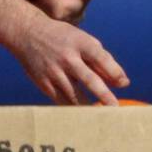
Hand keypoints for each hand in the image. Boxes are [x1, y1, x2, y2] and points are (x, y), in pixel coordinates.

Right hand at [10, 11, 128, 105]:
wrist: (27, 34)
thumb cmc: (64, 39)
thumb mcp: (83, 41)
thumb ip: (103, 60)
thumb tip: (123, 83)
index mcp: (81, 43)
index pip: (101, 59)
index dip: (114, 72)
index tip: (123, 84)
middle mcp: (67, 57)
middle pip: (89, 79)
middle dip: (104, 95)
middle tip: (115, 109)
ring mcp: (54, 71)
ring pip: (75, 95)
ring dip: (89, 108)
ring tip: (101, 118)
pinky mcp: (43, 83)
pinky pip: (62, 101)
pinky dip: (74, 108)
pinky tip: (83, 115)